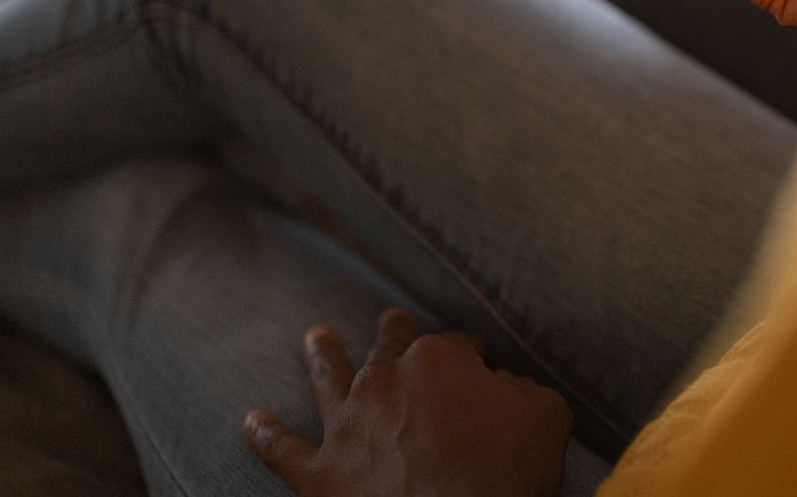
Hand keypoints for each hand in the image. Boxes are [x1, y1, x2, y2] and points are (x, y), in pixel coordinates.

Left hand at [244, 309, 571, 496]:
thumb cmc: (505, 477)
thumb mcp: (545, 419)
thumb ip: (526, 391)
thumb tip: (507, 387)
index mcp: (439, 361)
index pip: (459, 346)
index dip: (473, 358)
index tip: (482, 369)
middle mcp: (385, 381)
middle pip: (390, 345)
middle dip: (394, 331)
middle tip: (392, 319)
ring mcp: (347, 426)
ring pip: (327, 378)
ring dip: (320, 356)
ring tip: (314, 338)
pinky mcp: (319, 475)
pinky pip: (281, 451)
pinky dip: (263, 436)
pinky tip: (251, 422)